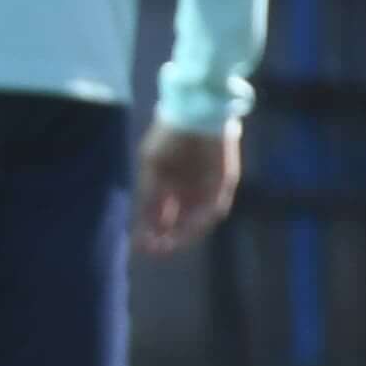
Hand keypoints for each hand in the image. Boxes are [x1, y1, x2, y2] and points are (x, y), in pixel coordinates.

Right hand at [135, 121, 242, 258]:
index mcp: (169, 184)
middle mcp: (188, 189)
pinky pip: (213, 207)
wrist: (195, 114)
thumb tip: (147, 223)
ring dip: (185, 234)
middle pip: (180, 221)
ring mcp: (207, 187)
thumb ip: (151, 195)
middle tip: (156, 251)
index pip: (162, 215)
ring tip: (171, 245)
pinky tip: (189, 229)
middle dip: (168, 238)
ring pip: (197, 219)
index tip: (142, 247)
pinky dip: (201, 220)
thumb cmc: (169, 136)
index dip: (151, 231)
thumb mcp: (151, 167)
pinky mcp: (223, 183)